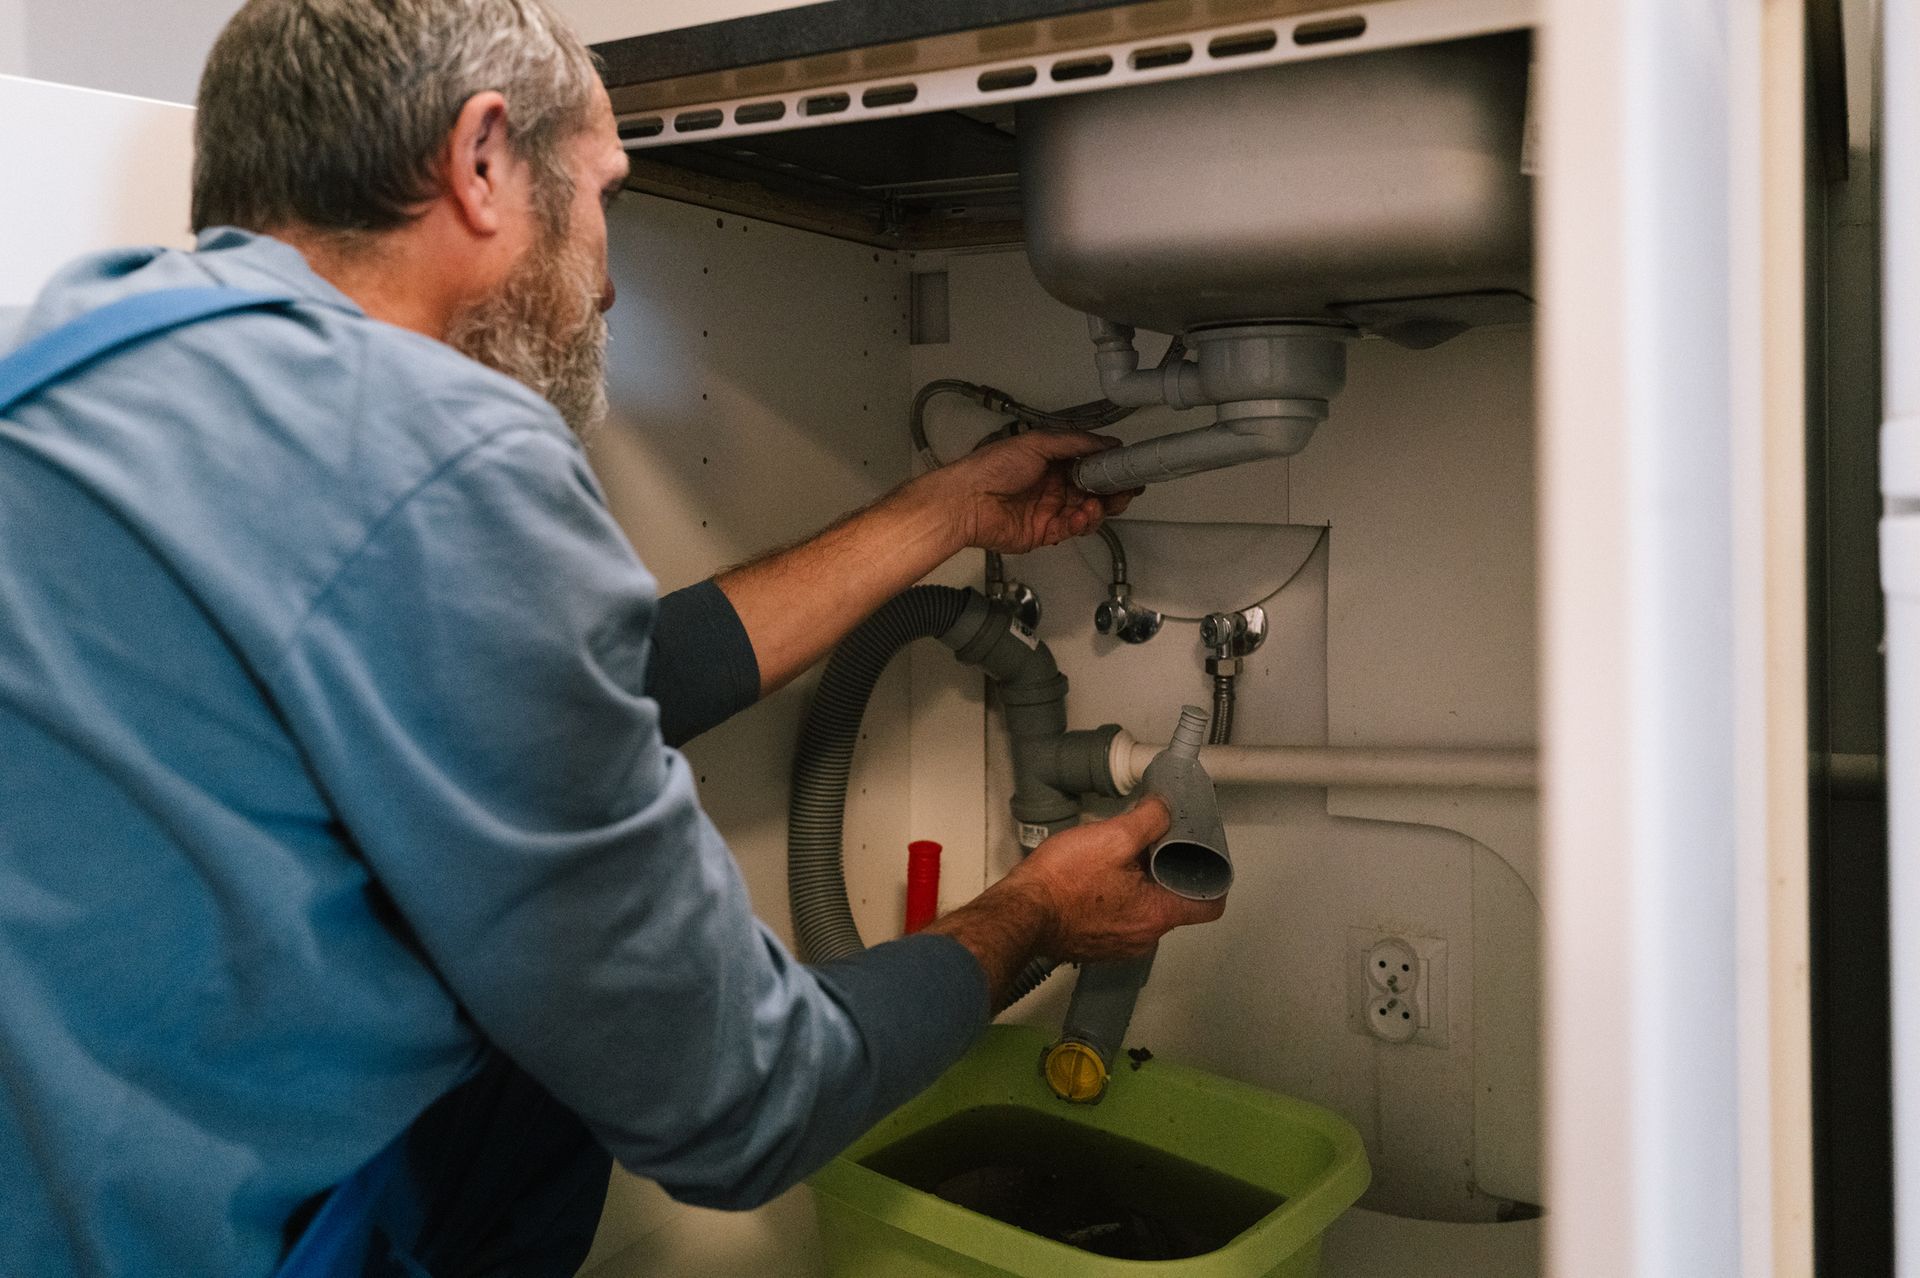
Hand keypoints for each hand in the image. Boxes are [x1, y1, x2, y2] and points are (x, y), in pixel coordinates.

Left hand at [917, 430, 1140, 554]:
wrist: (966, 501)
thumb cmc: (991, 468)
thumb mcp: (1037, 443)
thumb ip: (1075, 443)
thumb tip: (1107, 442)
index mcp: (1052, 462)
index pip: (1090, 466)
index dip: (1109, 469)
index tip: (1127, 470)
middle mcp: (1053, 486)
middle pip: (1094, 492)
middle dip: (1112, 493)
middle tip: (1124, 492)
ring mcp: (1049, 510)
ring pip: (1087, 513)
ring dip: (1098, 509)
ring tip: (1096, 505)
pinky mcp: (1043, 532)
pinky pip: (1071, 529)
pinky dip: (1080, 523)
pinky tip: (1081, 516)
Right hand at [1008, 797, 1223, 961]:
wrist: (1019, 912)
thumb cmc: (1059, 883)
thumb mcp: (1113, 837)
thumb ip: (1149, 820)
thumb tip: (1165, 809)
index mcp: (1156, 914)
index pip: (1210, 905)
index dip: (1212, 876)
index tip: (1202, 856)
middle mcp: (1143, 938)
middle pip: (1174, 901)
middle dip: (1166, 870)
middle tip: (1148, 844)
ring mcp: (1119, 945)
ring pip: (1145, 909)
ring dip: (1138, 883)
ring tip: (1116, 858)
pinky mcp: (1096, 944)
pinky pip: (1119, 917)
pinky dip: (1116, 897)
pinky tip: (1095, 877)